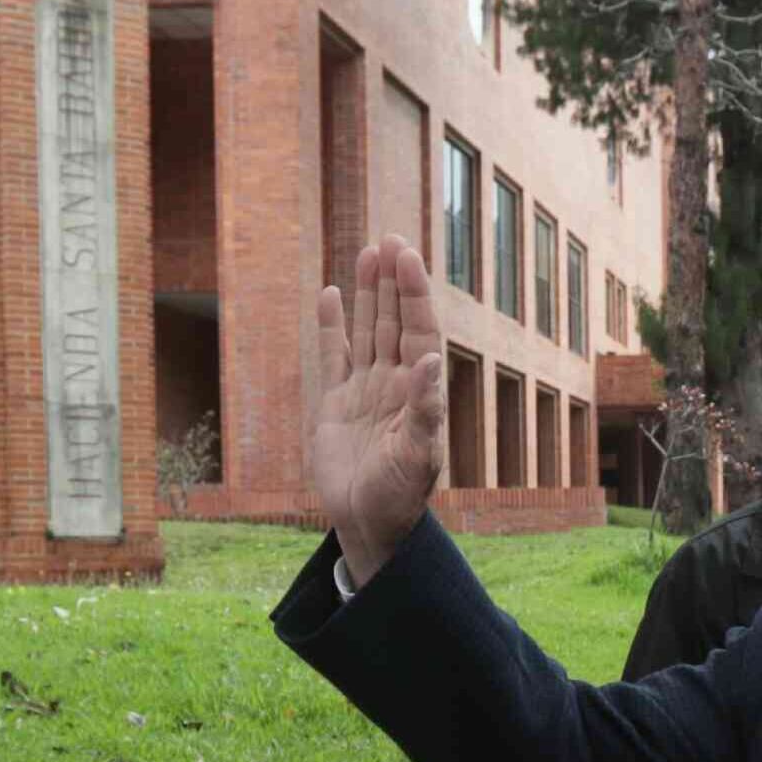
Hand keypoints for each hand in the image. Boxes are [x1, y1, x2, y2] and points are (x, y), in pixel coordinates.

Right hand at [313, 236, 446, 586]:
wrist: (369, 522)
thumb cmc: (402, 494)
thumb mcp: (417, 455)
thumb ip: (424, 409)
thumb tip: (428, 361)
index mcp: (419, 392)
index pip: (420, 330)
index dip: (415, 294)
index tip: (407, 257)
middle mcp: (394, 383)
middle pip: (395, 321)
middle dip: (395, 283)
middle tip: (392, 240)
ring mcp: (364, 390)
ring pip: (368, 331)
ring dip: (370, 294)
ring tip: (369, 252)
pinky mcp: (335, 403)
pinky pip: (333, 355)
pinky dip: (333, 326)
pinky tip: (333, 295)